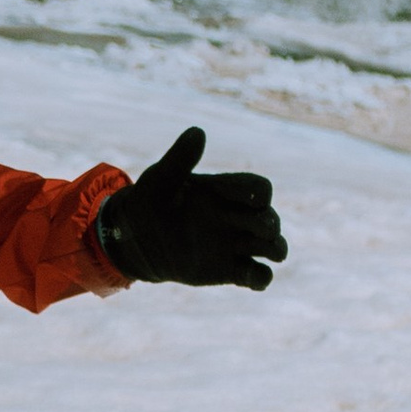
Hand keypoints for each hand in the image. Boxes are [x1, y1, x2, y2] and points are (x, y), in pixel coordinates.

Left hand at [94, 127, 285, 289]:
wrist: (134, 241)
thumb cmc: (148, 204)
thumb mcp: (159, 181)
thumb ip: (180, 160)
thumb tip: (197, 132)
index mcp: (226, 193)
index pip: (258, 189)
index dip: (254, 194)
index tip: (232, 198)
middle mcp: (236, 218)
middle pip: (270, 218)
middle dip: (269, 224)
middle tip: (261, 228)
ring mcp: (234, 245)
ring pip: (272, 247)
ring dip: (276, 249)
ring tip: (271, 251)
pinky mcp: (229, 270)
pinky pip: (257, 276)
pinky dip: (262, 279)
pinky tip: (254, 279)